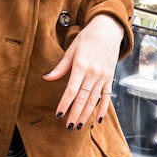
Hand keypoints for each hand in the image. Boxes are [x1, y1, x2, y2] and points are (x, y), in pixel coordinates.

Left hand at [44, 14, 123, 128]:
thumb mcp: (71, 50)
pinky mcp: (110, 78)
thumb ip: (60, 67)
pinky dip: (103, 108)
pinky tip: (98, 119)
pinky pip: (107, 96)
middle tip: (69, 126)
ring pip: (94, 100)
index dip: (65, 103)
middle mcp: (93, 73)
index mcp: (81, 66)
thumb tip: (46, 78)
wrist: (108, 30)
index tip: (59, 115)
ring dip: (86, 114)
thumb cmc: (87, 38)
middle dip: (75, 113)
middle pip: (83, 98)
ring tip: (79, 126)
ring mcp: (103, 77)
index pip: (72, 90)